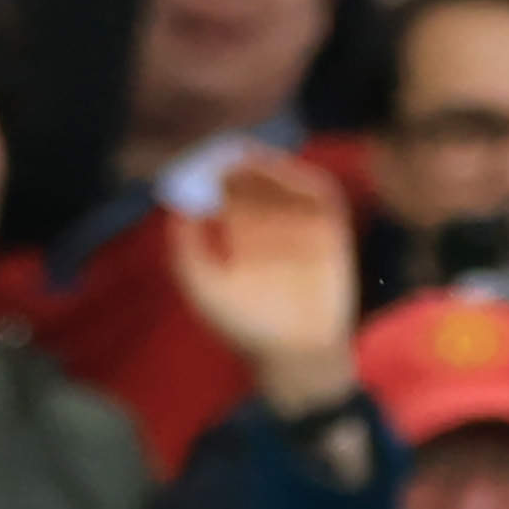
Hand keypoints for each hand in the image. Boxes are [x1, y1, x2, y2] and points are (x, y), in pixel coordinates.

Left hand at [173, 154, 359, 414]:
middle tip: (226, 154)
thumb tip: (176, 208)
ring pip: (288, 184)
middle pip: (258, 184)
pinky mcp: (331, 233)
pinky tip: (287, 175)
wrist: (294, 353)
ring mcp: (303, 230)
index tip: (203, 161)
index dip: (216, 176)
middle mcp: (273, 230)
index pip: (229, 196)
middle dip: (241, 167)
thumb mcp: (205, 287)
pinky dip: (307, 182)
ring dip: (272, 168)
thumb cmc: (247, 326)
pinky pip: (322, 198)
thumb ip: (186, 249)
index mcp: (242, 240)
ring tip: (251, 161)